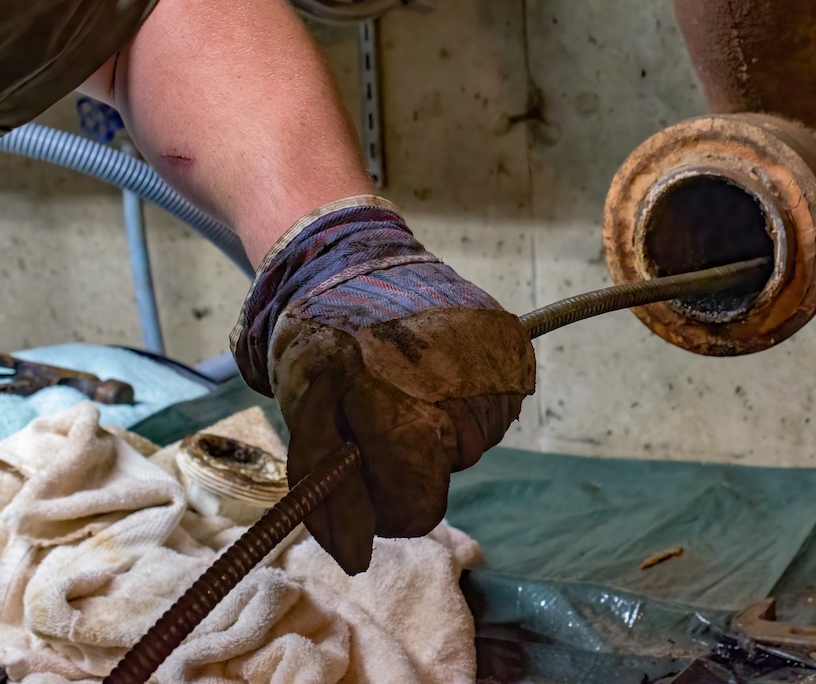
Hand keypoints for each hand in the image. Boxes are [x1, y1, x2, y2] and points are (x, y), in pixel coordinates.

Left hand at [231, 196, 534, 573]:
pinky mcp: (511, 342)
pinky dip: (469, 398)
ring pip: (477, 440)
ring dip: (444, 426)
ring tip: (408, 379)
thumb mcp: (304, 421)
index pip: (419, 506)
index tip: (363, 467)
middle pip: (449, 472)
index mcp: (401, 409)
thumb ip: (331, 496)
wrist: (352, 258)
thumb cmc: (320, 342)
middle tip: (380, 407)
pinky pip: (497, 403)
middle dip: (413, 456)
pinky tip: (437, 367)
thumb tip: (358, 557)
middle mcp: (460, 390)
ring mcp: (493, 362)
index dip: (386, 500)